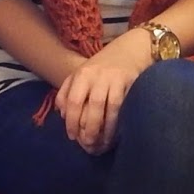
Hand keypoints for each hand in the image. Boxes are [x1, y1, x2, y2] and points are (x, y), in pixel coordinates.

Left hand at [54, 31, 151, 154]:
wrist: (132, 49)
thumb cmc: (105, 66)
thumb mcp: (84, 73)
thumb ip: (69, 90)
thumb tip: (62, 113)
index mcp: (80, 74)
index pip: (70, 100)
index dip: (70, 120)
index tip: (71, 136)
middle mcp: (93, 75)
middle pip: (82, 103)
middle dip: (82, 126)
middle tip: (85, 143)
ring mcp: (109, 78)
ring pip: (99, 106)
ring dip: (98, 127)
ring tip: (98, 143)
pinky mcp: (126, 82)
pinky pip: (118, 106)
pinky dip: (114, 122)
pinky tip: (113, 133)